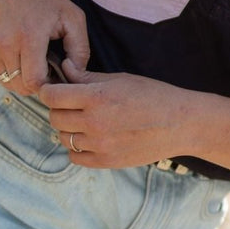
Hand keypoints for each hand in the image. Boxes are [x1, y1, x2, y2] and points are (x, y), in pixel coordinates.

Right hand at [0, 0, 88, 95]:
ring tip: (29, 62)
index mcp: (29, 38)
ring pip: (5, 81)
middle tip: (44, 69)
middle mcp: (5, 45)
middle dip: (34, 83)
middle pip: (19, 86)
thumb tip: (73, 74)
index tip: (53, 74)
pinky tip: (16, 58)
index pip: (34, 82)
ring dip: (19, 78)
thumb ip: (80, 49)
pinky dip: (6, 72)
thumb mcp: (72, 17)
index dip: (47, 84)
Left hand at [39, 60, 191, 166]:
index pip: (52, 96)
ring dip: (68, 129)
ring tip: (84, 121)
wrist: (180, 124)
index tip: (53, 90)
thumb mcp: (119, 79)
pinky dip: (77, 148)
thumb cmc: (152, 95)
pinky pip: (75, 157)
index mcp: (96, 98)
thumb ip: (87, 77)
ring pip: (63, 138)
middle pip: (54, 117)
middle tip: (71, 105)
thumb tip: (65, 67)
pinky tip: (90, 138)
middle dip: (58, 109)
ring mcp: (100, 145)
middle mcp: (94, 123)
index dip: (49, 91)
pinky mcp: (107, 162)